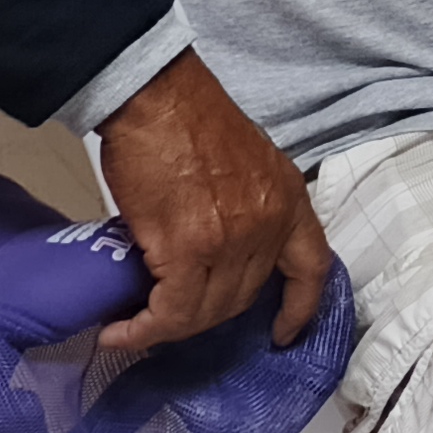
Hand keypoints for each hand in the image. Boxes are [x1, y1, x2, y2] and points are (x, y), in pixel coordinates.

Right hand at [94, 51, 334, 351]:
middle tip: (166, 314)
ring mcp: (233, 240)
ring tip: (133, 326)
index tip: (284, 333)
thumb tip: (217, 247)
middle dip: (204, 315)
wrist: (157, 99)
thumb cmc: (189, 122)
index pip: (312, 267)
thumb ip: (247, 206)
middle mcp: (270, 224)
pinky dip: (144, 328)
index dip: (300, 307)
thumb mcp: (245, 164)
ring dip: (169, 327)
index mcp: (289, 199)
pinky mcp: (189, 250)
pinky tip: (120, 330)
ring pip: (207, 310)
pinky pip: (172, 310)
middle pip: (244, 298)